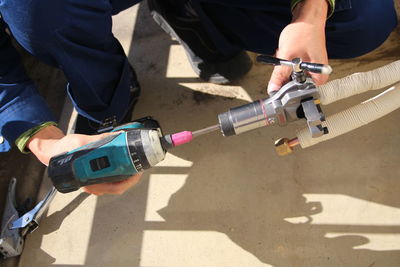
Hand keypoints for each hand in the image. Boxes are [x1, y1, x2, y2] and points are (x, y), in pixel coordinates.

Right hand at [27, 125, 141, 195]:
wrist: (51, 152)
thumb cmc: (62, 151)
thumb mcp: (79, 142)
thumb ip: (99, 140)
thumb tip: (117, 136)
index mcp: (89, 181)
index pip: (116, 187)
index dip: (130, 181)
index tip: (138, 172)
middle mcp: (92, 184)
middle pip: (119, 186)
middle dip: (131, 176)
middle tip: (140, 166)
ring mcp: (93, 182)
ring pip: (115, 183)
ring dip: (126, 174)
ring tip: (135, 164)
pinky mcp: (94, 176)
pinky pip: (110, 177)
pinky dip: (119, 171)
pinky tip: (124, 163)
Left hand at [267, 0, 328, 93]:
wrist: (307, 16)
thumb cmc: (304, 32)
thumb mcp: (287, 56)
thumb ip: (279, 75)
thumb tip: (273, 90)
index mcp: (318, 76)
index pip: (301, 93)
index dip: (287, 90)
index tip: (278, 85)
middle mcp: (317, 74)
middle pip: (295, 85)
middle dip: (284, 75)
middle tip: (283, 62)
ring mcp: (311, 68)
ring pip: (292, 76)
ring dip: (284, 67)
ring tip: (285, 53)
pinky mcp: (306, 63)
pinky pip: (292, 68)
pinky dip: (286, 62)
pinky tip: (286, 52)